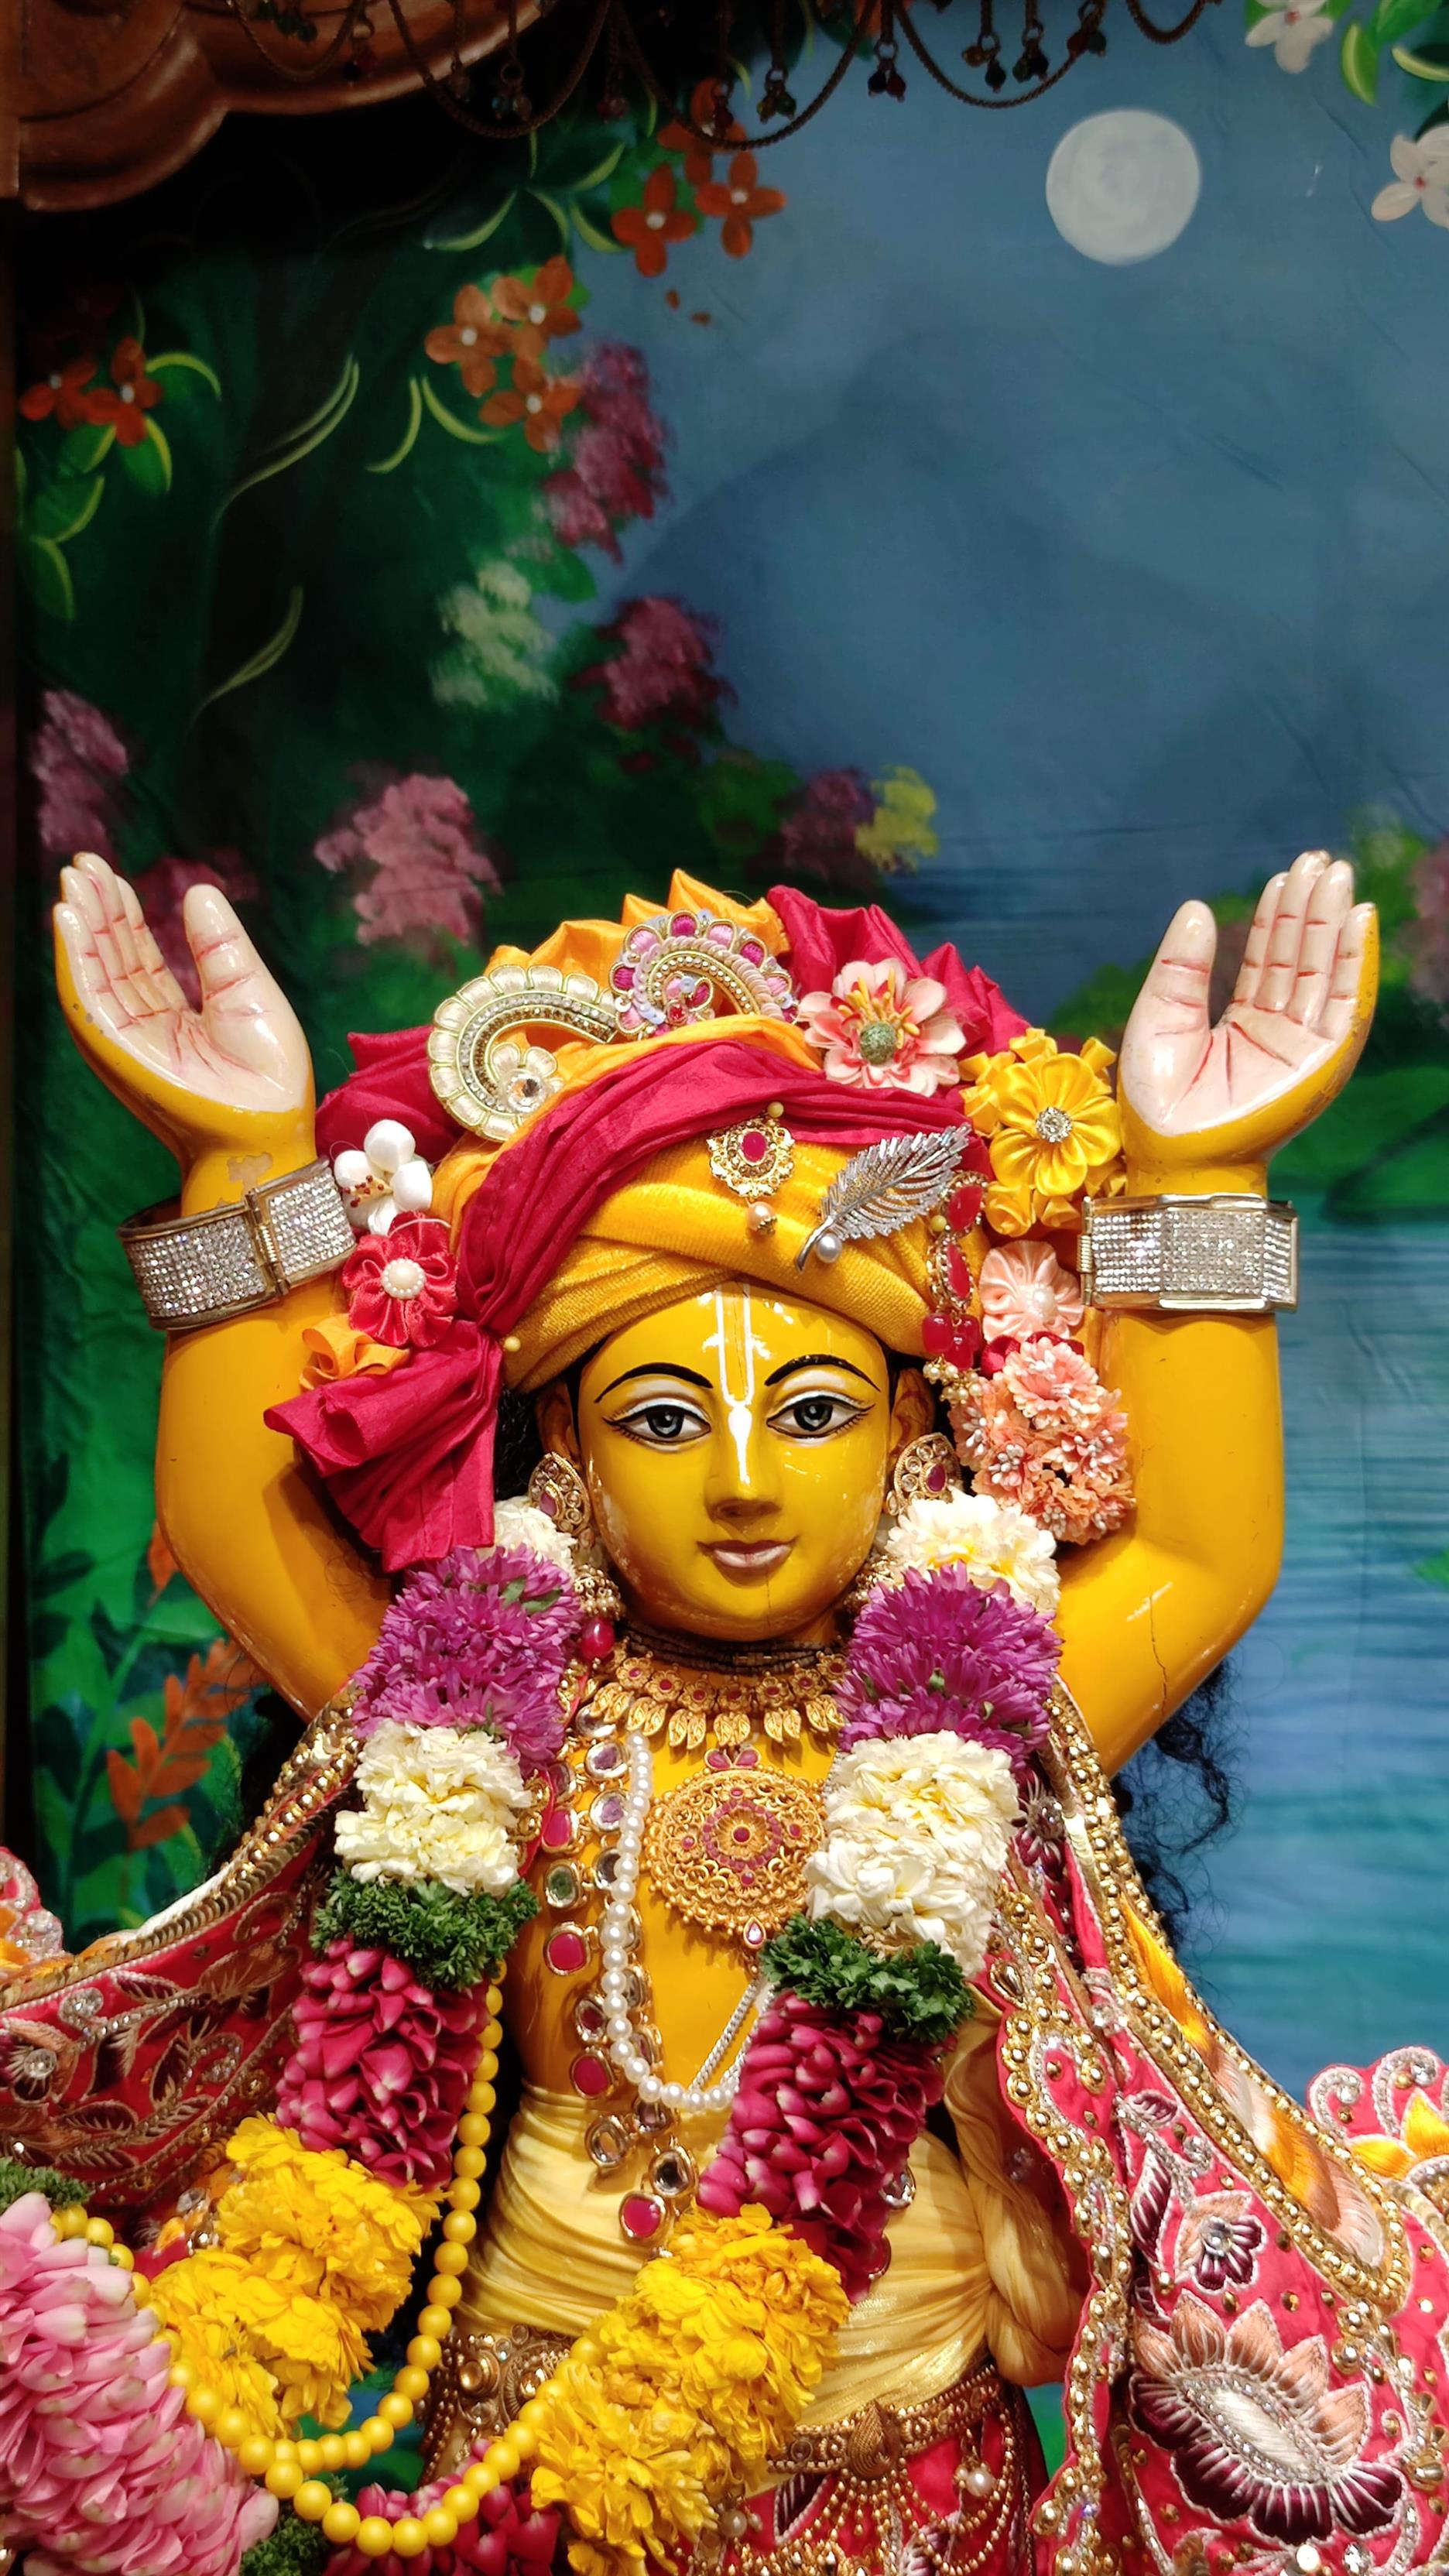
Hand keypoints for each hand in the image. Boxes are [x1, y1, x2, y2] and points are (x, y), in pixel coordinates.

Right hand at [54, 851, 312, 1171]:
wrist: (268, 1126)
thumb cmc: (268, 1073)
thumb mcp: (248, 989)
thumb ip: (218, 945)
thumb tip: (198, 890)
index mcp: (174, 1019)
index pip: (138, 958)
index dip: (122, 915)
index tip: (109, 873)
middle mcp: (144, 1029)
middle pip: (111, 960)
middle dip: (97, 912)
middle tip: (83, 864)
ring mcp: (127, 1041)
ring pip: (93, 973)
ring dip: (79, 927)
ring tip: (72, 881)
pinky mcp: (117, 1050)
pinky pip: (86, 999)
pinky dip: (74, 959)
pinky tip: (67, 920)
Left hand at [1118, 850, 1376, 1173]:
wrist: (1173, 1157)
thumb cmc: (1158, 1103)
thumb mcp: (1158, 1019)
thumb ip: (1180, 968)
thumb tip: (1197, 908)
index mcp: (1239, 1024)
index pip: (1266, 961)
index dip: (1277, 917)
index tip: (1285, 875)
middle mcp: (1276, 1032)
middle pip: (1300, 959)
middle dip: (1310, 910)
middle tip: (1319, 859)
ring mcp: (1301, 1047)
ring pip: (1324, 973)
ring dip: (1334, 924)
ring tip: (1338, 876)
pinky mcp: (1322, 1061)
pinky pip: (1346, 1004)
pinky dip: (1357, 962)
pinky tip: (1361, 921)